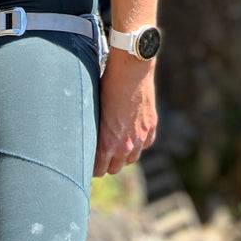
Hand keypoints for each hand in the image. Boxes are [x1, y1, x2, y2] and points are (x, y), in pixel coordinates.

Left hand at [93, 49, 156, 175]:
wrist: (130, 70)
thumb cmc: (106, 86)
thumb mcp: (95, 111)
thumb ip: (96, 132)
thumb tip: (89, 142)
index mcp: (107, 143)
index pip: (99, 170)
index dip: (92, 168)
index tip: (89, 162)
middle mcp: (125, 145)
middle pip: (115, 169)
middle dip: (107, 163)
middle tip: (101, 155)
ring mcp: (140, 137)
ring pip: (131, 159)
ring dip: (124, 155)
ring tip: (116, 145)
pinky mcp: (151, 126)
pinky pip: (145, 145)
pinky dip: (139, 142)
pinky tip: (132, 133)